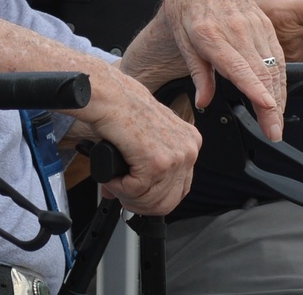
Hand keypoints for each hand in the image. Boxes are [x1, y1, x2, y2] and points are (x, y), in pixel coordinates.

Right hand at [84, 65, 201, 215]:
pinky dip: (119, 188)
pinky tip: (113, 175)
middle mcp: (188, 150)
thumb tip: (130, 195)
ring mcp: (175, 157)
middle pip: (168, 202)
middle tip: (123, 196)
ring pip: (151, 201)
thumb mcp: (147, 140)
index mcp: (190, 144)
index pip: (180, 190)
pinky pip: (136, 192)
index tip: (137, 197)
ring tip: (115, 182)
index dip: (154, 199)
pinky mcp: (157, 163)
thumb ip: (145, 169)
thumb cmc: (126, 112)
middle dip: (141, 205)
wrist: (113, 98)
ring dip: (128, 196)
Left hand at [122, 0, 285, 140]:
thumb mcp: (182, 40)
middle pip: (260, 72)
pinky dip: (281, 78)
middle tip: (274, 133)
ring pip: (273, 65)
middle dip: (271, 106)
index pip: (238, 66)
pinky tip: (279, 97)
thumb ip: (197, 72)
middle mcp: (236, 28)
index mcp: (210, 34)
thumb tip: (203, 102)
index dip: (255, 88)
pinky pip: (277, 53)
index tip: (268, 107)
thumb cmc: (186, 9)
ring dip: (279, 96)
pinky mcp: (263, 22)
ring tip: (277, 122)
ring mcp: (252, 24)